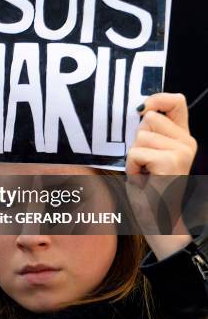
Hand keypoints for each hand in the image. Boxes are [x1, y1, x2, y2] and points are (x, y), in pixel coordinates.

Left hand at [126, 92, 196, 259]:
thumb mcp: (148, 154)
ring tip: (144, 172)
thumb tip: (141, 109)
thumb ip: (150, 133)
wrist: (157, 219)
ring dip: (133, 156)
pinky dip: (132, 166)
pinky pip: (136, 153)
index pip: (176, 101)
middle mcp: (187, 143)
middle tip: (144, 162)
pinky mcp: (170, 162)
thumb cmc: (148, 188)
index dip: (157, 98)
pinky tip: (143, 179)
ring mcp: (181, 152)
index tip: (142, 109)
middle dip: (137, 139)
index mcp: (182, 138)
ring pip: (140, 136)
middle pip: (149, 119)